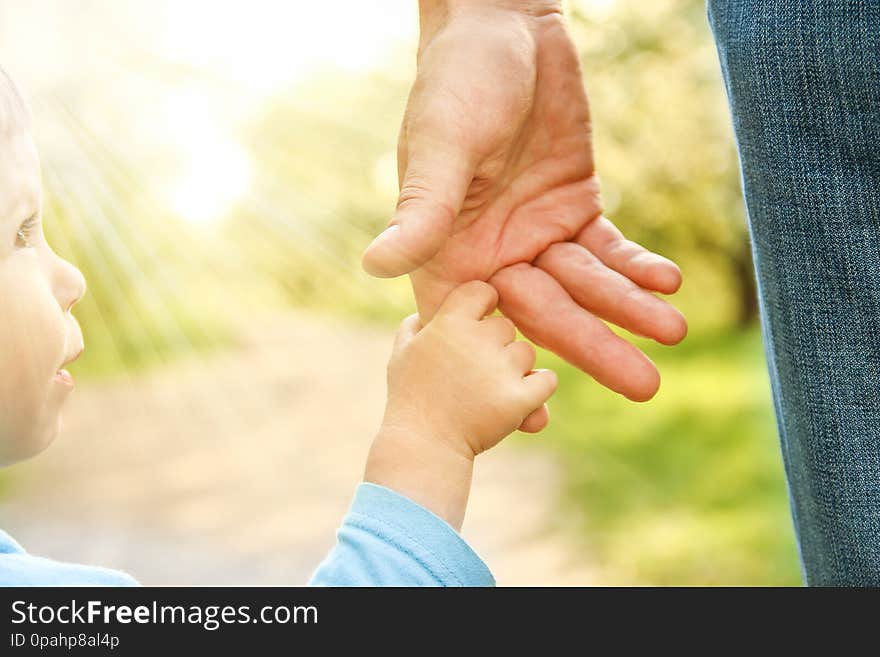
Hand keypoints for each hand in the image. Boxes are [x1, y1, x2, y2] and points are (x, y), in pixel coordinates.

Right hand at [362, 1, 685, 402]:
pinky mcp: (573, 203)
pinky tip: (666, 282)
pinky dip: (636, 264)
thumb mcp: (439, 146)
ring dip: (630, 309)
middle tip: (645, 387)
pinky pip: (607, 246)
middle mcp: (493, 252)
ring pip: (586, 284)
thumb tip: (375, 266)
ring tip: (674, 334)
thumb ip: (421, 210)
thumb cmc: (456, 82)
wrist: (503, 30)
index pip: (475, 326)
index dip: (503, 372)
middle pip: (546, 314)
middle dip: (594, 347)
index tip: (538, 421)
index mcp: (450, 251)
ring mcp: (535, 231)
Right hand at [365, 281, 556, 528]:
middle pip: (506, 326)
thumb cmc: (409, 399)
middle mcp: (478, 340)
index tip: (476, 323)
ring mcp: (501, 369)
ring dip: (515, 367)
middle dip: (496, 344)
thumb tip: (425, 316)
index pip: (483, 291)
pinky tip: (523, 396)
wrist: (423, 446)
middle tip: (477, 369)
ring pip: (526, 353)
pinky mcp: (520, 399)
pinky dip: (539, 387)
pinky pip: (547, 380)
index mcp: (449, 322)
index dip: (482, 305)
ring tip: (490, 389)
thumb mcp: (400, 355)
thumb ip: (414, 327)